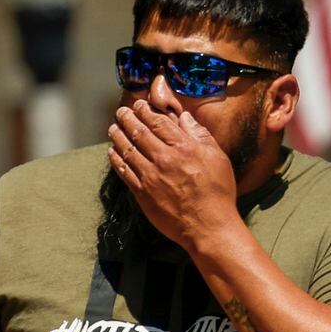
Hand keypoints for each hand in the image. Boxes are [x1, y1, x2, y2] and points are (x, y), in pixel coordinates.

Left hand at [107, 101, 239, 250]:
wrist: (207, 226)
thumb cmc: (217, 192)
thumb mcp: (217, 158)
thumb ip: (200, 135)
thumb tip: (184, 117)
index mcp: (184, 147)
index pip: (158, 122)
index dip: (145, 111)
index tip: (139, 105)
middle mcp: (164, 159)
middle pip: (139, 133)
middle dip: (127, 119)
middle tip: (121, 112)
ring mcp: (150, 177)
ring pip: (128, 150)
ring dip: (118, 136)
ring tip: (112, 128)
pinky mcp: (141, 193)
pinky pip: (124, 172)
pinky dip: (116, 159)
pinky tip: (112, 152)